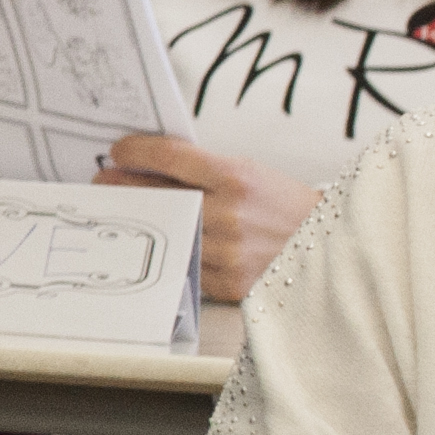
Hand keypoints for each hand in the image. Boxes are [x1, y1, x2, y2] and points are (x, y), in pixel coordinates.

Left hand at [94, 129, 315, 304]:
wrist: (331, 247)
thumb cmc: (284, 206)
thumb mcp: (250, 173)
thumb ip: (204, 169)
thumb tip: (150, 164)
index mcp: (237, 178)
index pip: (169, 158)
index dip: (135, 152)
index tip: (117, 150)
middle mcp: (230, 215)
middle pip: (158, 196)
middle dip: (124, 186)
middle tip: (103, 182)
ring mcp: (226, 253)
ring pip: (164, 233)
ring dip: (138, 220)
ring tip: (123, 211)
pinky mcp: (227, 284)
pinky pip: (182, 264)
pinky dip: (166, 250)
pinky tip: (153, 242)